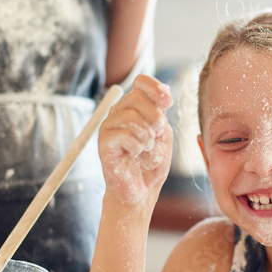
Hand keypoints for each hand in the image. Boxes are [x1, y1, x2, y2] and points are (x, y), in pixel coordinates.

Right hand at [98, 75, 173, 204]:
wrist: (141, 189)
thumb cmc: (152, 161)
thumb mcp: (163, 132)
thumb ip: (161, 112)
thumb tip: (163, 92)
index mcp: (134, 107)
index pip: (141, 82)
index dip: (156, 88)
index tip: (168, 102)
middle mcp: (119, 112)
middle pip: (136, 97)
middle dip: (155, 117)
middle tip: (157, 135)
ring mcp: (109, 127)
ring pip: (130, 116)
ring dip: (147, 135)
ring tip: (146, 148)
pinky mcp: (103, 143)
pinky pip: (124, 135)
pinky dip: (137, 146)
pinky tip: (135, 154)